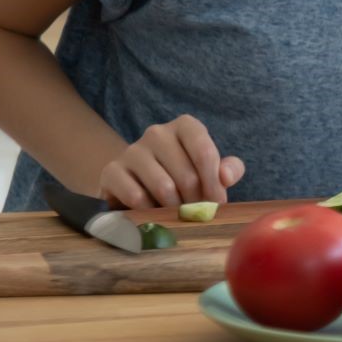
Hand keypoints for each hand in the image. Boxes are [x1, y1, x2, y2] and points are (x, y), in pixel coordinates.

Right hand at [99, 115, 244, 208]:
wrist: (137, 181)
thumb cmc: (182, 174)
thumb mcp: (210, 169)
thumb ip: (229, 169)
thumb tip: (225, 176)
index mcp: (185, 126)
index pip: (205, 153)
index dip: (213, 183)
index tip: (217, 203)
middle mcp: (157, 132)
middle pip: (186, 175)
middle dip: (195, 202)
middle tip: (196, 215)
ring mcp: (132, 150)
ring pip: (162, 187)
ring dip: (173, 208)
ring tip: (176, 214)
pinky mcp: (112, 171)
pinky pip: (136, 196)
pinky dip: (148, 211)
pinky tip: (152, 211)